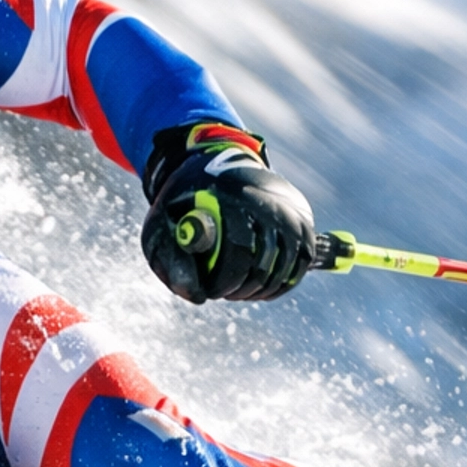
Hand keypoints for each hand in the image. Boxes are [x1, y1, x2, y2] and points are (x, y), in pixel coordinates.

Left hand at [141, 123, 315, 304]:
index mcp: (232, 197)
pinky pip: (299, 266)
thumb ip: (173, 263)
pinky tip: (258, 288)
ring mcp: (289, 212)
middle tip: (223, 293)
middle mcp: (267, 201)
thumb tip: (197, 297)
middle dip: (241, 288)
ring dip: (260, 289)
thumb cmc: (184, 204)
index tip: (210, 291)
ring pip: (284, 269)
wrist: (215, 169)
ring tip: (237, 291)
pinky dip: (280, 284)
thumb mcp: (163, 227)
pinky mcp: (303, 224)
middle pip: (263, 265)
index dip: (225, 281)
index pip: (239, 250)